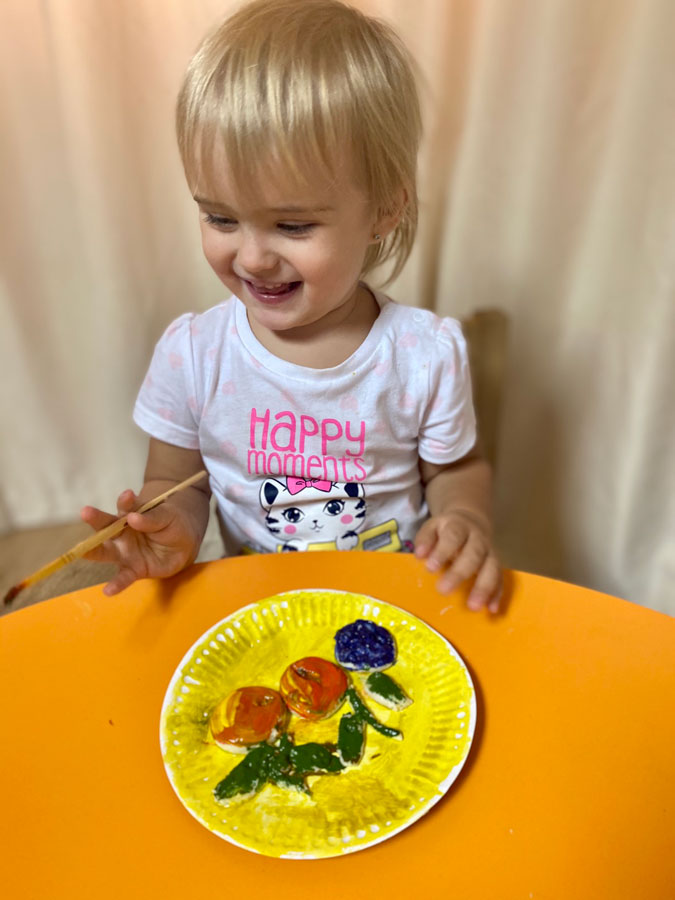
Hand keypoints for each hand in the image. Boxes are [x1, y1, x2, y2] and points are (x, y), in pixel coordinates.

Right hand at [80, 488, 201, 595]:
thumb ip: (152, 518)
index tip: (128, 495)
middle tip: (85, 511)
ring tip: (81, 552)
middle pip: (106, 526)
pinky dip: (116, 584)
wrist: (184, 544)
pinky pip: (123, 577)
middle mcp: (122, 532)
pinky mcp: (132, 569)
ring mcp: (124, 552)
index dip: (126, 501)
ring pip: (105, 551)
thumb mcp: (167, 517)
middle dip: (96, 519)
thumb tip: (133, 518)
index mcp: (131, 514)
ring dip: (93, 551)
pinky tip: (108, 591)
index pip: (125, 506)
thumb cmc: (171, 524)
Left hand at [414, 510, 501, 612]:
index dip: (443, 552)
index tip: (431, 568)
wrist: (472, 519)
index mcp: (459, 526)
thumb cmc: (446, 529)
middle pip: (473, 554)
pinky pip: (500, 579)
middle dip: (460, 573)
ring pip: (491, 568)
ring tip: (473, 606)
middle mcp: (478, 539)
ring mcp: (490, 552)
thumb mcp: (432, 527)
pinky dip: (496, 594)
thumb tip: (420, 554)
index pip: (453, 537)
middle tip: (444, 590)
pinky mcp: (497, 565)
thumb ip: (426, 539)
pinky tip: (491, 609)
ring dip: (483, 588)